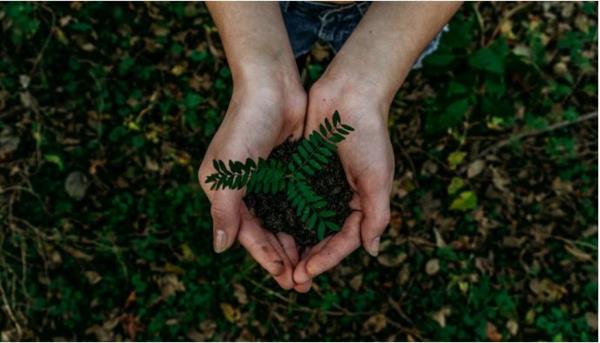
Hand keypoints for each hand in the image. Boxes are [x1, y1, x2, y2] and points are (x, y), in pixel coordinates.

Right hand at [198, 72, 311, 290]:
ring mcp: (268, 180)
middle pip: (265, 232)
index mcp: (225, 192)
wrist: (272, 85)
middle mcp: (245, 189)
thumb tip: (220, 248)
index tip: (285, 276)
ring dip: (296, 243)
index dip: (265, 256)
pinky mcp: (288, 170)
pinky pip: (297, 202)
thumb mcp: (228, 171)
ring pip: (283, 221)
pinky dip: (306, 220)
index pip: (246, 233)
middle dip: (283, 257)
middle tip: (302, 282)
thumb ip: (224, 210)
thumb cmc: (245, 126)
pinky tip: (320, 235)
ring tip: (312, 266)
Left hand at [293, 74, 393, 287]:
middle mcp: (340, 198)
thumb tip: (371, 251)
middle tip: (290, 279)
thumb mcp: (378, 177)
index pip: (344, 240)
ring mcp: (320, 185)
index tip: (307, 272)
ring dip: (293, 243)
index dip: (326, 259)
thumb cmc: (369, 135)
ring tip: (278, 264)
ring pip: (304, 223)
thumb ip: (376, 215)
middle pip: (322, 237)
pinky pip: (292, 200)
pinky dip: (283, 216)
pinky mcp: (303, 171)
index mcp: (361, 203)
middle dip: (308, 259)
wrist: (349, 93)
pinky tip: (269, 230)